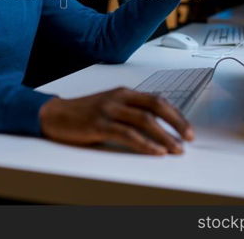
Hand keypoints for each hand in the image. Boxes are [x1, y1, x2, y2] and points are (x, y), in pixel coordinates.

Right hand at [39, 88, 193, 154]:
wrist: (54, 115)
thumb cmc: (83, 112)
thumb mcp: (110, 104)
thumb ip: (131, 109)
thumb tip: (158, 121)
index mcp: (123, 92)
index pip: (157, 100)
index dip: (176, 114)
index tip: (188, 129)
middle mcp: (118, 98)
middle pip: (156, 107)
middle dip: (176, 123)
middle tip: (189, 138)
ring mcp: (109, 110)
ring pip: (145, 121)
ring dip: (164, 136)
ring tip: (176, 148)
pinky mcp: (100, 124)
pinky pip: (128, 135)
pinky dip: (145, 144)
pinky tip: (156, 151)